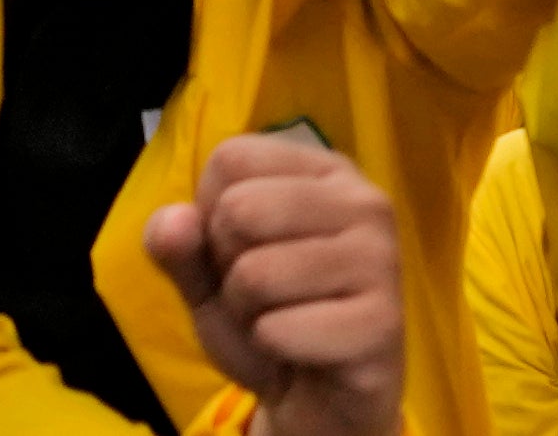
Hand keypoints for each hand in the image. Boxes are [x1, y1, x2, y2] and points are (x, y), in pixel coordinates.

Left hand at [145, 133, 401, 435]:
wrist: (318, 399)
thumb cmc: (266, 316)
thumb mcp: (203, 274)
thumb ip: (176, 242)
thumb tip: (174, 221)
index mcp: (324, 170)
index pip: (231, 159)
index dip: (212, 212)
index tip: (245, 248)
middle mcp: (364, 201)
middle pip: (239, 207)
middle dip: (229, 263)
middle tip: (263, 292)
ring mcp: (381, 260)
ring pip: (255, 273)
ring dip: (248, 311)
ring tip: (283, 319)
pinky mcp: (383, 323)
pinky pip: (278, 330)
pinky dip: (271, 347)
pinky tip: (303, 350)